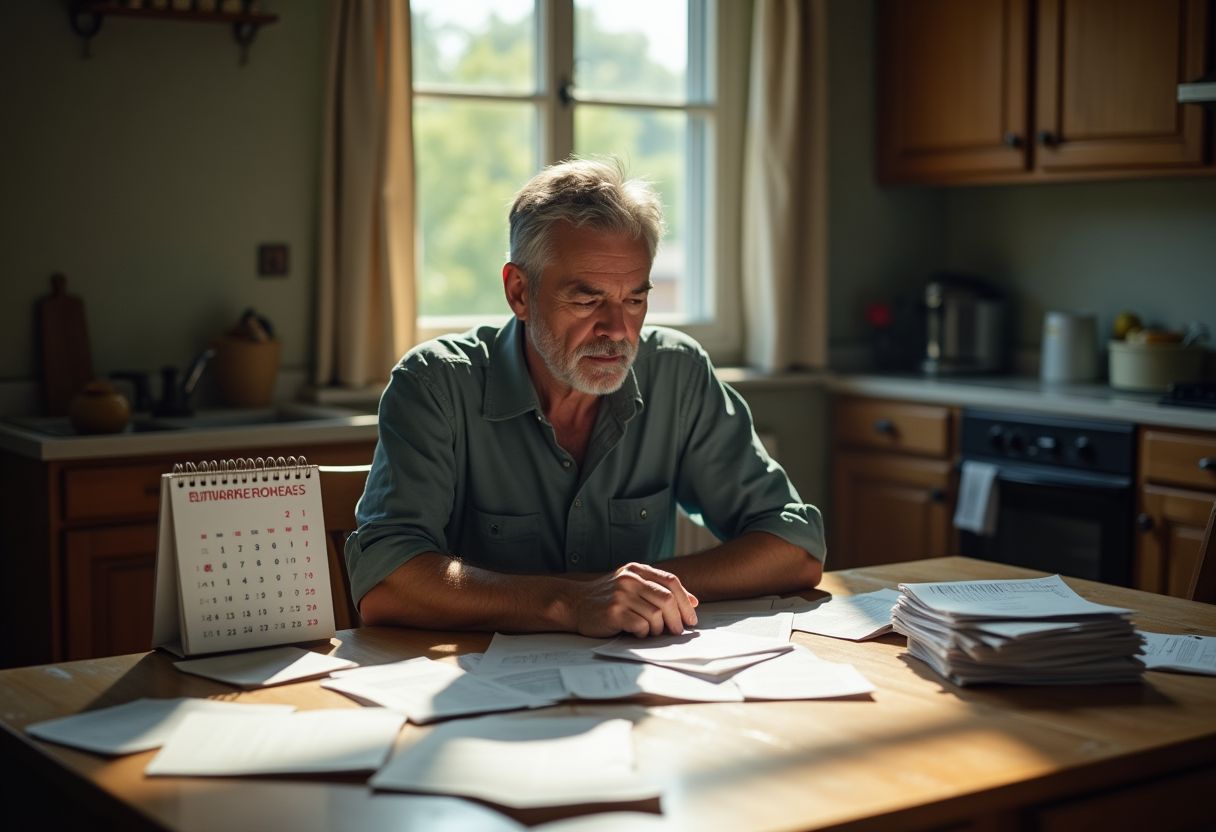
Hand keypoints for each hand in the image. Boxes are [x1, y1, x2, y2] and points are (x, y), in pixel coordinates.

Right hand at [570, 562, 698, 637]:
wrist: (574, 603)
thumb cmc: (607, 597)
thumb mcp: (631, 585)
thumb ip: (658, 589)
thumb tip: (693, 601)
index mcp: (637, 570)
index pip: (671, 582)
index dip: (686, 601)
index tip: (691, 618)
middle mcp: (630, 579)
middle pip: (667, 599)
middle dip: (677, 618)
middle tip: (678, 631)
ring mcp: (621, 594)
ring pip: (656, 614)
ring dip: (659, 628)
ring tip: (653, 632)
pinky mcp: (613, 611)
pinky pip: (641, 625)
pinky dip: (644, 633)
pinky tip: (638, 633)